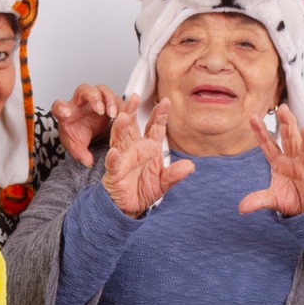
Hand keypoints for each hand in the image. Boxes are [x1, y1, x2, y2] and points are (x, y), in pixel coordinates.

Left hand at [52, 83, 120, 165]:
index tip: (66, 114)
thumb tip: (88, 161)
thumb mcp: (76, 147)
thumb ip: (80, 154)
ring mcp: (94, 100)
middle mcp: (80, 103)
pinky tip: (122, 114)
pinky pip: (114, 97)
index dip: (61, 108)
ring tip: (113, 114)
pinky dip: (119, 104)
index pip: (59, 106)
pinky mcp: (107, 101)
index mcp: (67, 113)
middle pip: (84, 90)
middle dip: (92, 97)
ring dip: (108, 100)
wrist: (88, 133)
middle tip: (100, 110)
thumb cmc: (78, 135)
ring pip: (101, 90)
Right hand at [100, 97, 194, 215]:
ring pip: (119, 139)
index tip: (165, 101)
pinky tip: (115, 152)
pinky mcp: (114, 173)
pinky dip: (113, 158)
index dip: (159, 114)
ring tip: (124, 117)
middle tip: (135, 97)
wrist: (130, 207)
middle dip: (132, 111)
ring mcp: (122, 159)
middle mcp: (134, 149)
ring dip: (120, 128)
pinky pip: (113, 164)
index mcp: (148, 147)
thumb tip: (190, 166)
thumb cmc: (144, 190)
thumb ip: (175, 174)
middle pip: (132, 126)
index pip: (154, 127)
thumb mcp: (164, 183)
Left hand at [238, 105, 303, 216]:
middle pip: (290, 140)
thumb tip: (241, 208)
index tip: (252, 118)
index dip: (261, 132)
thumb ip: (258, 200)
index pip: (269, 145)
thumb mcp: (272, 199)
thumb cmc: (292, 197)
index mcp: (280, 161)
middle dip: (287, 124)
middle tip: (283, 108)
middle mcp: (294, 160)